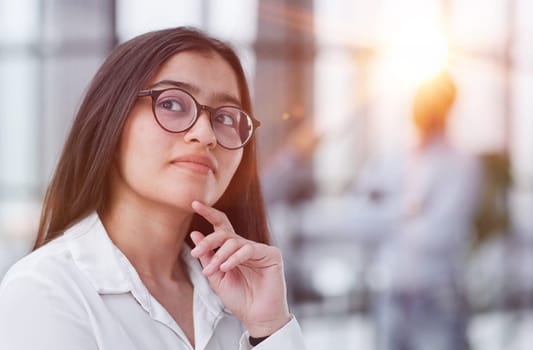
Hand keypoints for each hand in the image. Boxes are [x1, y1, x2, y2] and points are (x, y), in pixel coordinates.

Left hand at [189, 201, 290, 336]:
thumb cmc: (239, 298)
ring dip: (219, 256)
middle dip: (209, 241)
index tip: (195, 203)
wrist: (257, 317)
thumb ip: (207, 256)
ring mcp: (259, 249)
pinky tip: (226, 267)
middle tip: (196, 252)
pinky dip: (235, 258)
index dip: (209, 213)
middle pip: (225, 233)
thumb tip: (195, 234)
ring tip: (212, 271)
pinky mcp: (271, 255)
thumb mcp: (216, 277)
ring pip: (235, 242)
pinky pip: (249, 249)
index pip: (221, 226)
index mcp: (233, 250)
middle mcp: (246, 246)